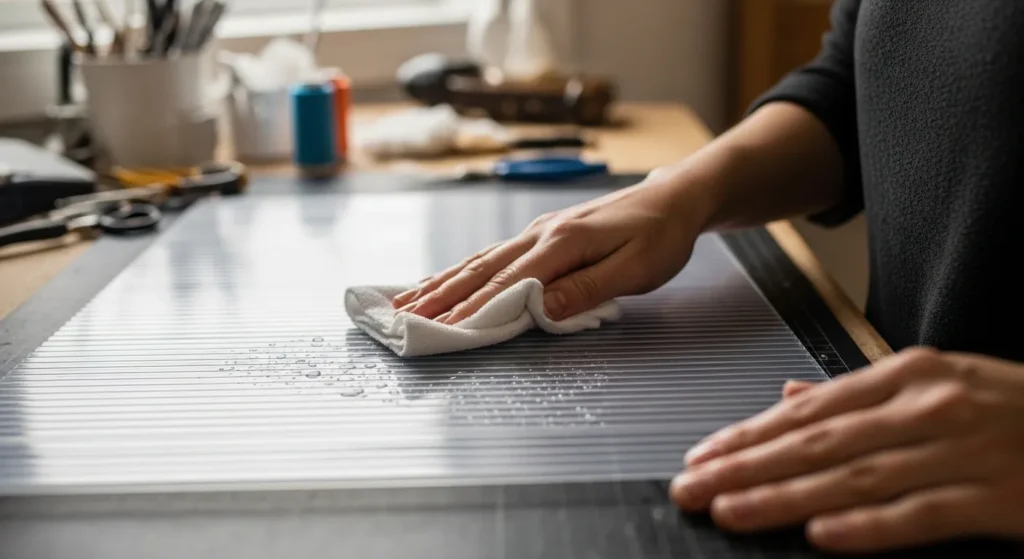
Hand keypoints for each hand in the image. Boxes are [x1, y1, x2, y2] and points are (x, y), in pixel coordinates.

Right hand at [391, 175, 709, 323]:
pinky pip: (492, 256)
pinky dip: (462, 271)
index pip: (508, 283)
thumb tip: (537, 309)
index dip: (472, 309)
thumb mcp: (635, 269)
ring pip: (479, 261)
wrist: (674, 197)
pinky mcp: (541, 235)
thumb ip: (587, 289)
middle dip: (439, 296)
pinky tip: (445, 280)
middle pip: (480, 269)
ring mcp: (537, 232)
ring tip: (405, 302)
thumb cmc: (661, 236)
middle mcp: (541, 234)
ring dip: (441, 283)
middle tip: (401, 319)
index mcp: (562, 243)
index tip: (440, 330)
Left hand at [670, 347, 1023, 552]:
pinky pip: (921, 514)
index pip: (810, 409)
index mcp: (909, 375)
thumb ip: (860, 396)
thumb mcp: (938, 384)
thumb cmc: (1014, 410)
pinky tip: (821, 535)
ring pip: (855, 477)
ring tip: (733, 511)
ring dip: (786, 497)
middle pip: (818, 441)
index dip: (750, 434)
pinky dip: (869, 526)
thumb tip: (790, 397)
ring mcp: (963, 450)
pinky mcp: (997, 497)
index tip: (704, 456)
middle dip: (747, 466)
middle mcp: (928, 406)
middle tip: (694, 488)